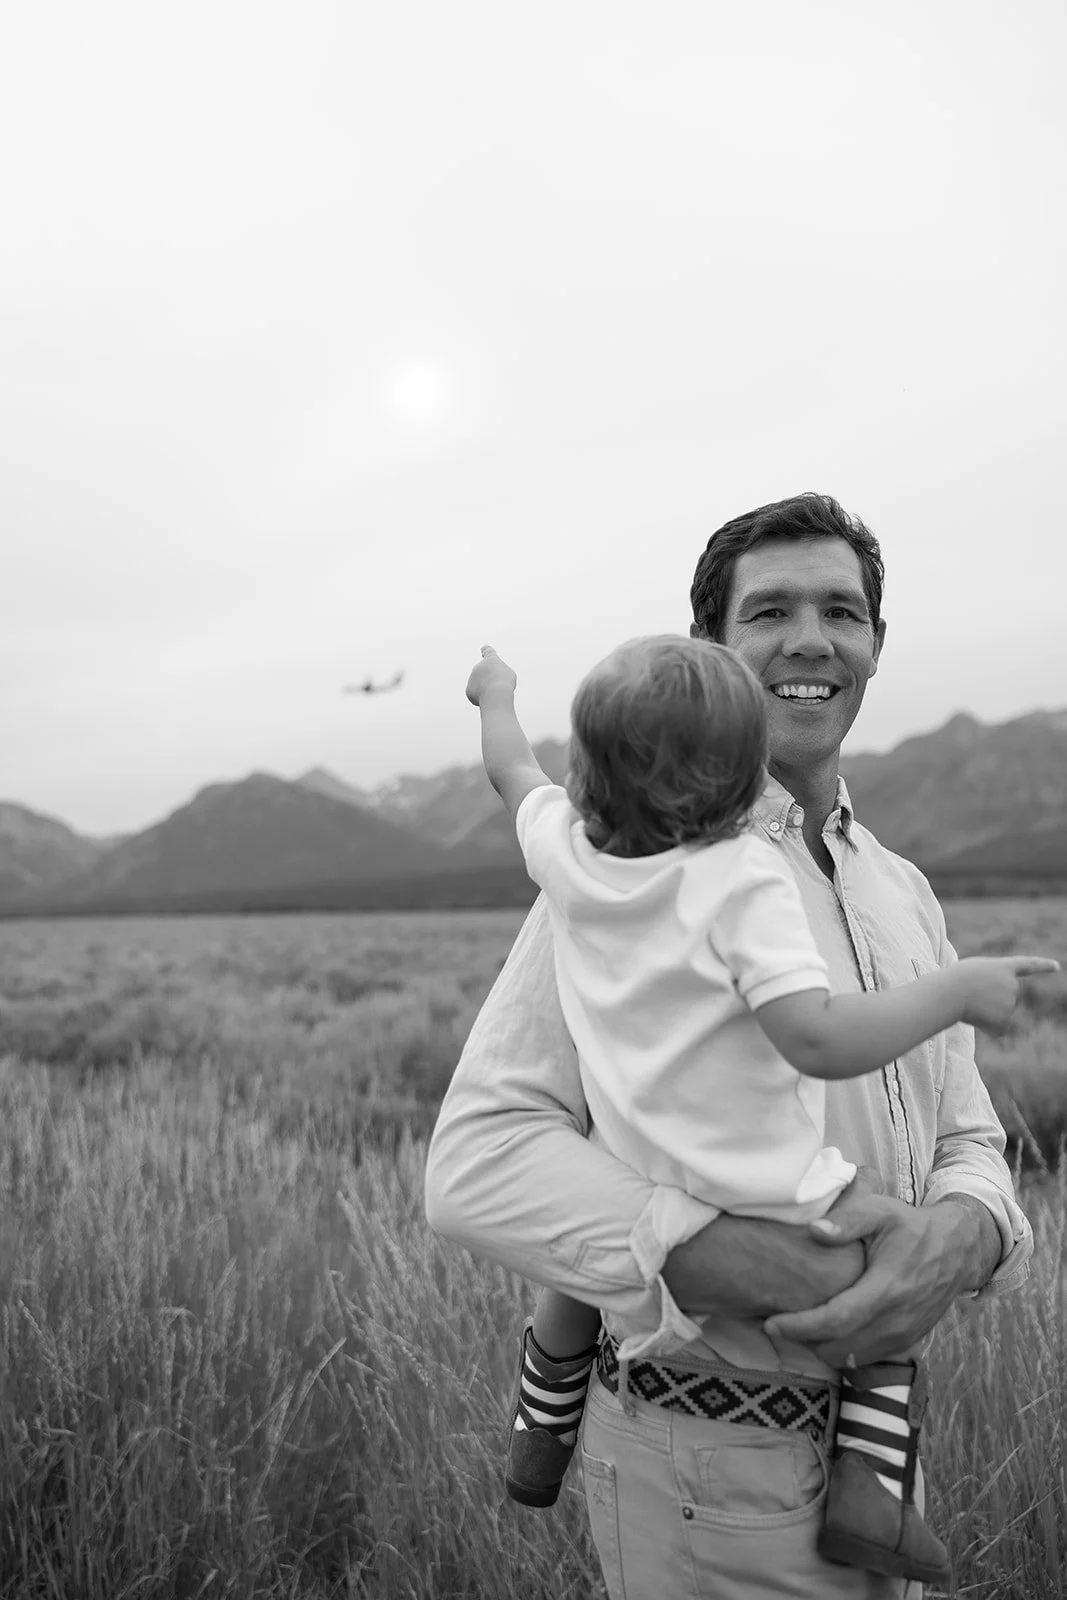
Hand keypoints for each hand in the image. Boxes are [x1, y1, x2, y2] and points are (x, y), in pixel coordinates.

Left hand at [465, 645, 516, 707]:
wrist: (495, 692)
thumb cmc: (505, 682)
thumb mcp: (508, 676)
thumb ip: (499, 676)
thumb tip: (489, 683)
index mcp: (491, 659)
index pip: (488, 652)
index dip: (487, 651)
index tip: (484, 648)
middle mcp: (478, 666)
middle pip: (486, 675)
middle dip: (491, 682)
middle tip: (498, 686)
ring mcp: (471, 677)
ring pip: (482, 687)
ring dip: (488, 691)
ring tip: (493, 692)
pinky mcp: (468, 690)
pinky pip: (477, 696)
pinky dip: (482, 700)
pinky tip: (487, 698)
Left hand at [763, 1191, 994, 1365]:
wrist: (958, 1250)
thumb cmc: (911, 1227)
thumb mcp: (881, 1211)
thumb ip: (848, 1220)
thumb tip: (814, 1230)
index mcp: (886, 1288)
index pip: (836, 1320)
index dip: (801, 1326)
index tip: (771, 1323)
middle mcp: (896, 1320)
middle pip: (838, 1348)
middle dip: (803, 1341)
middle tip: (778, 1323)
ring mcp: (903, 1335)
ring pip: (850, 1359)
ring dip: (820, 1348)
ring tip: (799, 1326)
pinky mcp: (907, 1342)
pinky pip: (866, 1359)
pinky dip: (841, 1352)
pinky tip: (826, 1331)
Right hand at [956, 955, 1059, 1033]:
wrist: (953, 992)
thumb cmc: (956, 980)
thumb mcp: (974, 973)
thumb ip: (990, 985)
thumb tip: (998, 1015)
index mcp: (1005, 968)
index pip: (1028, 965)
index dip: (1043, 966)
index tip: (1057, 966)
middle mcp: (1013, 985)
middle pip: (1004, 996)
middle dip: (990, 999)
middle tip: (970, 994)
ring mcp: (1010, 1003)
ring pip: (999, 1013)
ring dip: (984, 1012)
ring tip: (970, 1003)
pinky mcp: (1004, 1020)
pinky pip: (996, 1028)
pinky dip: (986, 1027)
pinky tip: (975, 1019)